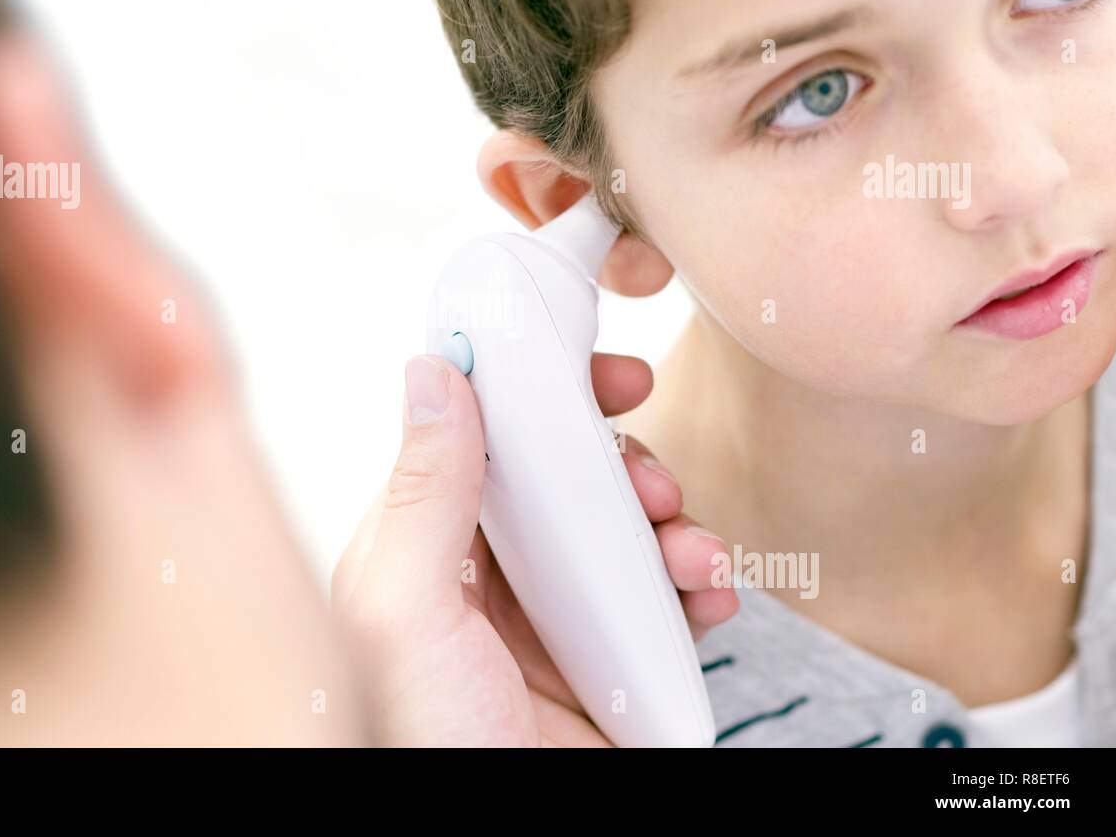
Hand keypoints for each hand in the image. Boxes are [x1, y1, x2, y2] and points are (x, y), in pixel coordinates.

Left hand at [331, 352, 738, 745]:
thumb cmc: (421, 744)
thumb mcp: (406, 613)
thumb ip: (424, 492)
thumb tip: (434, 371)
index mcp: (430, 548)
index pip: (486, 439)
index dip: (543, 395)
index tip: (599, 372)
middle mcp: (494, 575)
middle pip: (570, 478)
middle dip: (624, 464)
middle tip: (650, 478)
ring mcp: (558, 619)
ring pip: (628, 530)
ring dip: (674, 523)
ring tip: (689, 551)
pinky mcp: (612, 663)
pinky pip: (668, 598)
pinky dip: (701, 583)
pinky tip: (709, 592)